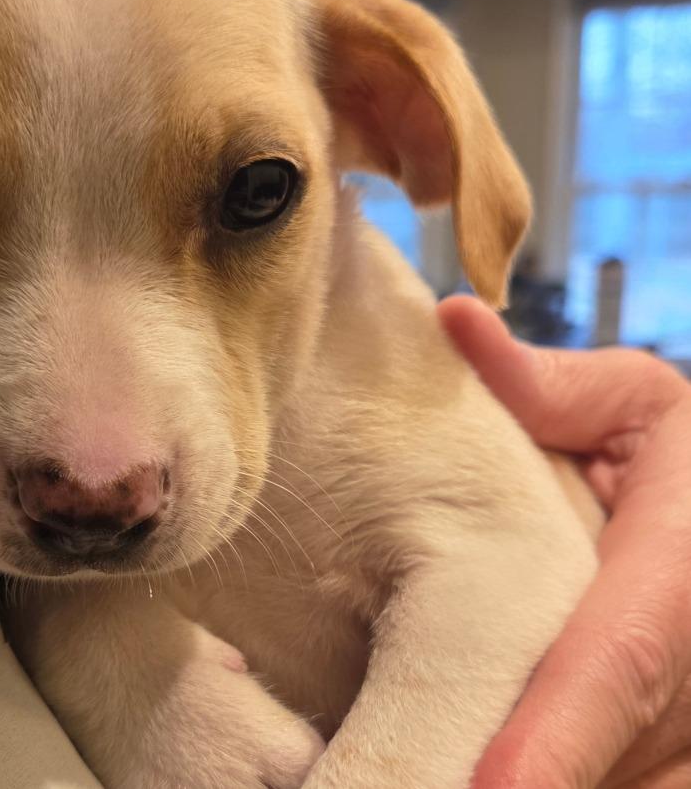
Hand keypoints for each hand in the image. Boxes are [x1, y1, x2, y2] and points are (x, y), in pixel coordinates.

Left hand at [437, 296, 690, 788]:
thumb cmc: (688, 459)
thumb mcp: (634, 405)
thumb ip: (547, 383)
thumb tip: (454, 318)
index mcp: (682, 563)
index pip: (623, 655)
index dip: (561, 731)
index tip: (493, 784)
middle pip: (621, 752)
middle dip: (519, 779)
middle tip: (399, 786)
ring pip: (637, 786)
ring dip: (541, 786)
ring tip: (417, 781)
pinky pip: (647, 788)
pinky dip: (573, 782)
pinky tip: (480, 773)